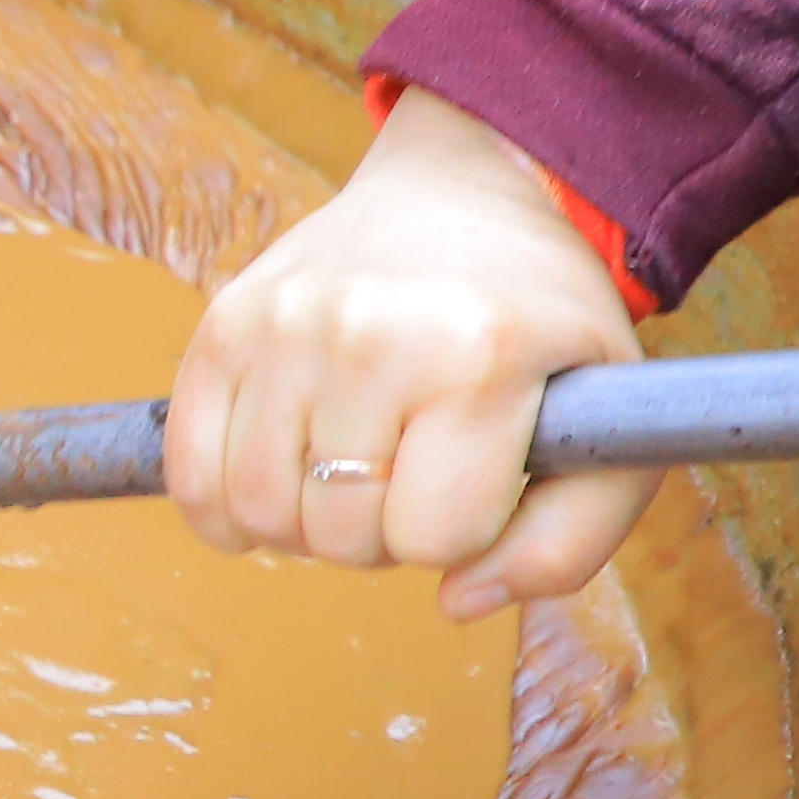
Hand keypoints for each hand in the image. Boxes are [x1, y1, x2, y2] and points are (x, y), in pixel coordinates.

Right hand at [166, 87, 657, 615]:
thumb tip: (455, 604)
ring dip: (308, 522)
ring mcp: (285, 323)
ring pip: (262, 516)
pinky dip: (227, 509)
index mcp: (478, 356)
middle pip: (342, 535)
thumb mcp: (607, 428)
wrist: (464, 193)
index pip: (435, 539)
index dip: (461, 530)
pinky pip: (192, 476)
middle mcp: (370, 332)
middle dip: (383, 530)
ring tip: (352, 468)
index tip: (478, 473)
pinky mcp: (224, 323)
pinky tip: (280, 481)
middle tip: (413, 467)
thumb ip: (567, 544)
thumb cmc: (540, 328)